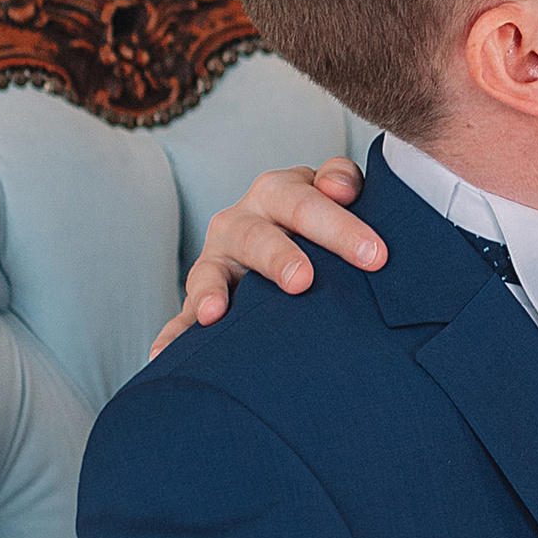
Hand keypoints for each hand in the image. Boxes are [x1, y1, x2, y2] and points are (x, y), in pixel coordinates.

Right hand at [150, 157, 383, 357]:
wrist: (292, 234)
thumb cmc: (326, 218)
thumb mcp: (338, 190)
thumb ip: (343, 181)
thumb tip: (340, 188)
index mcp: (280, 191)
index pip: (308, 203)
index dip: (341, 227)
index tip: (375, 256)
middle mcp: (243, 220)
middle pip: (260, 237)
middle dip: (280, 258)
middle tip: (302, 282)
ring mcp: (217, 258)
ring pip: (209, 273)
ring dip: (211, 293)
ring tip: (215, 314)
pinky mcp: (201, 294)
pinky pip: (181, 315)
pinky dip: (173, 335)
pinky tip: (162, 356)